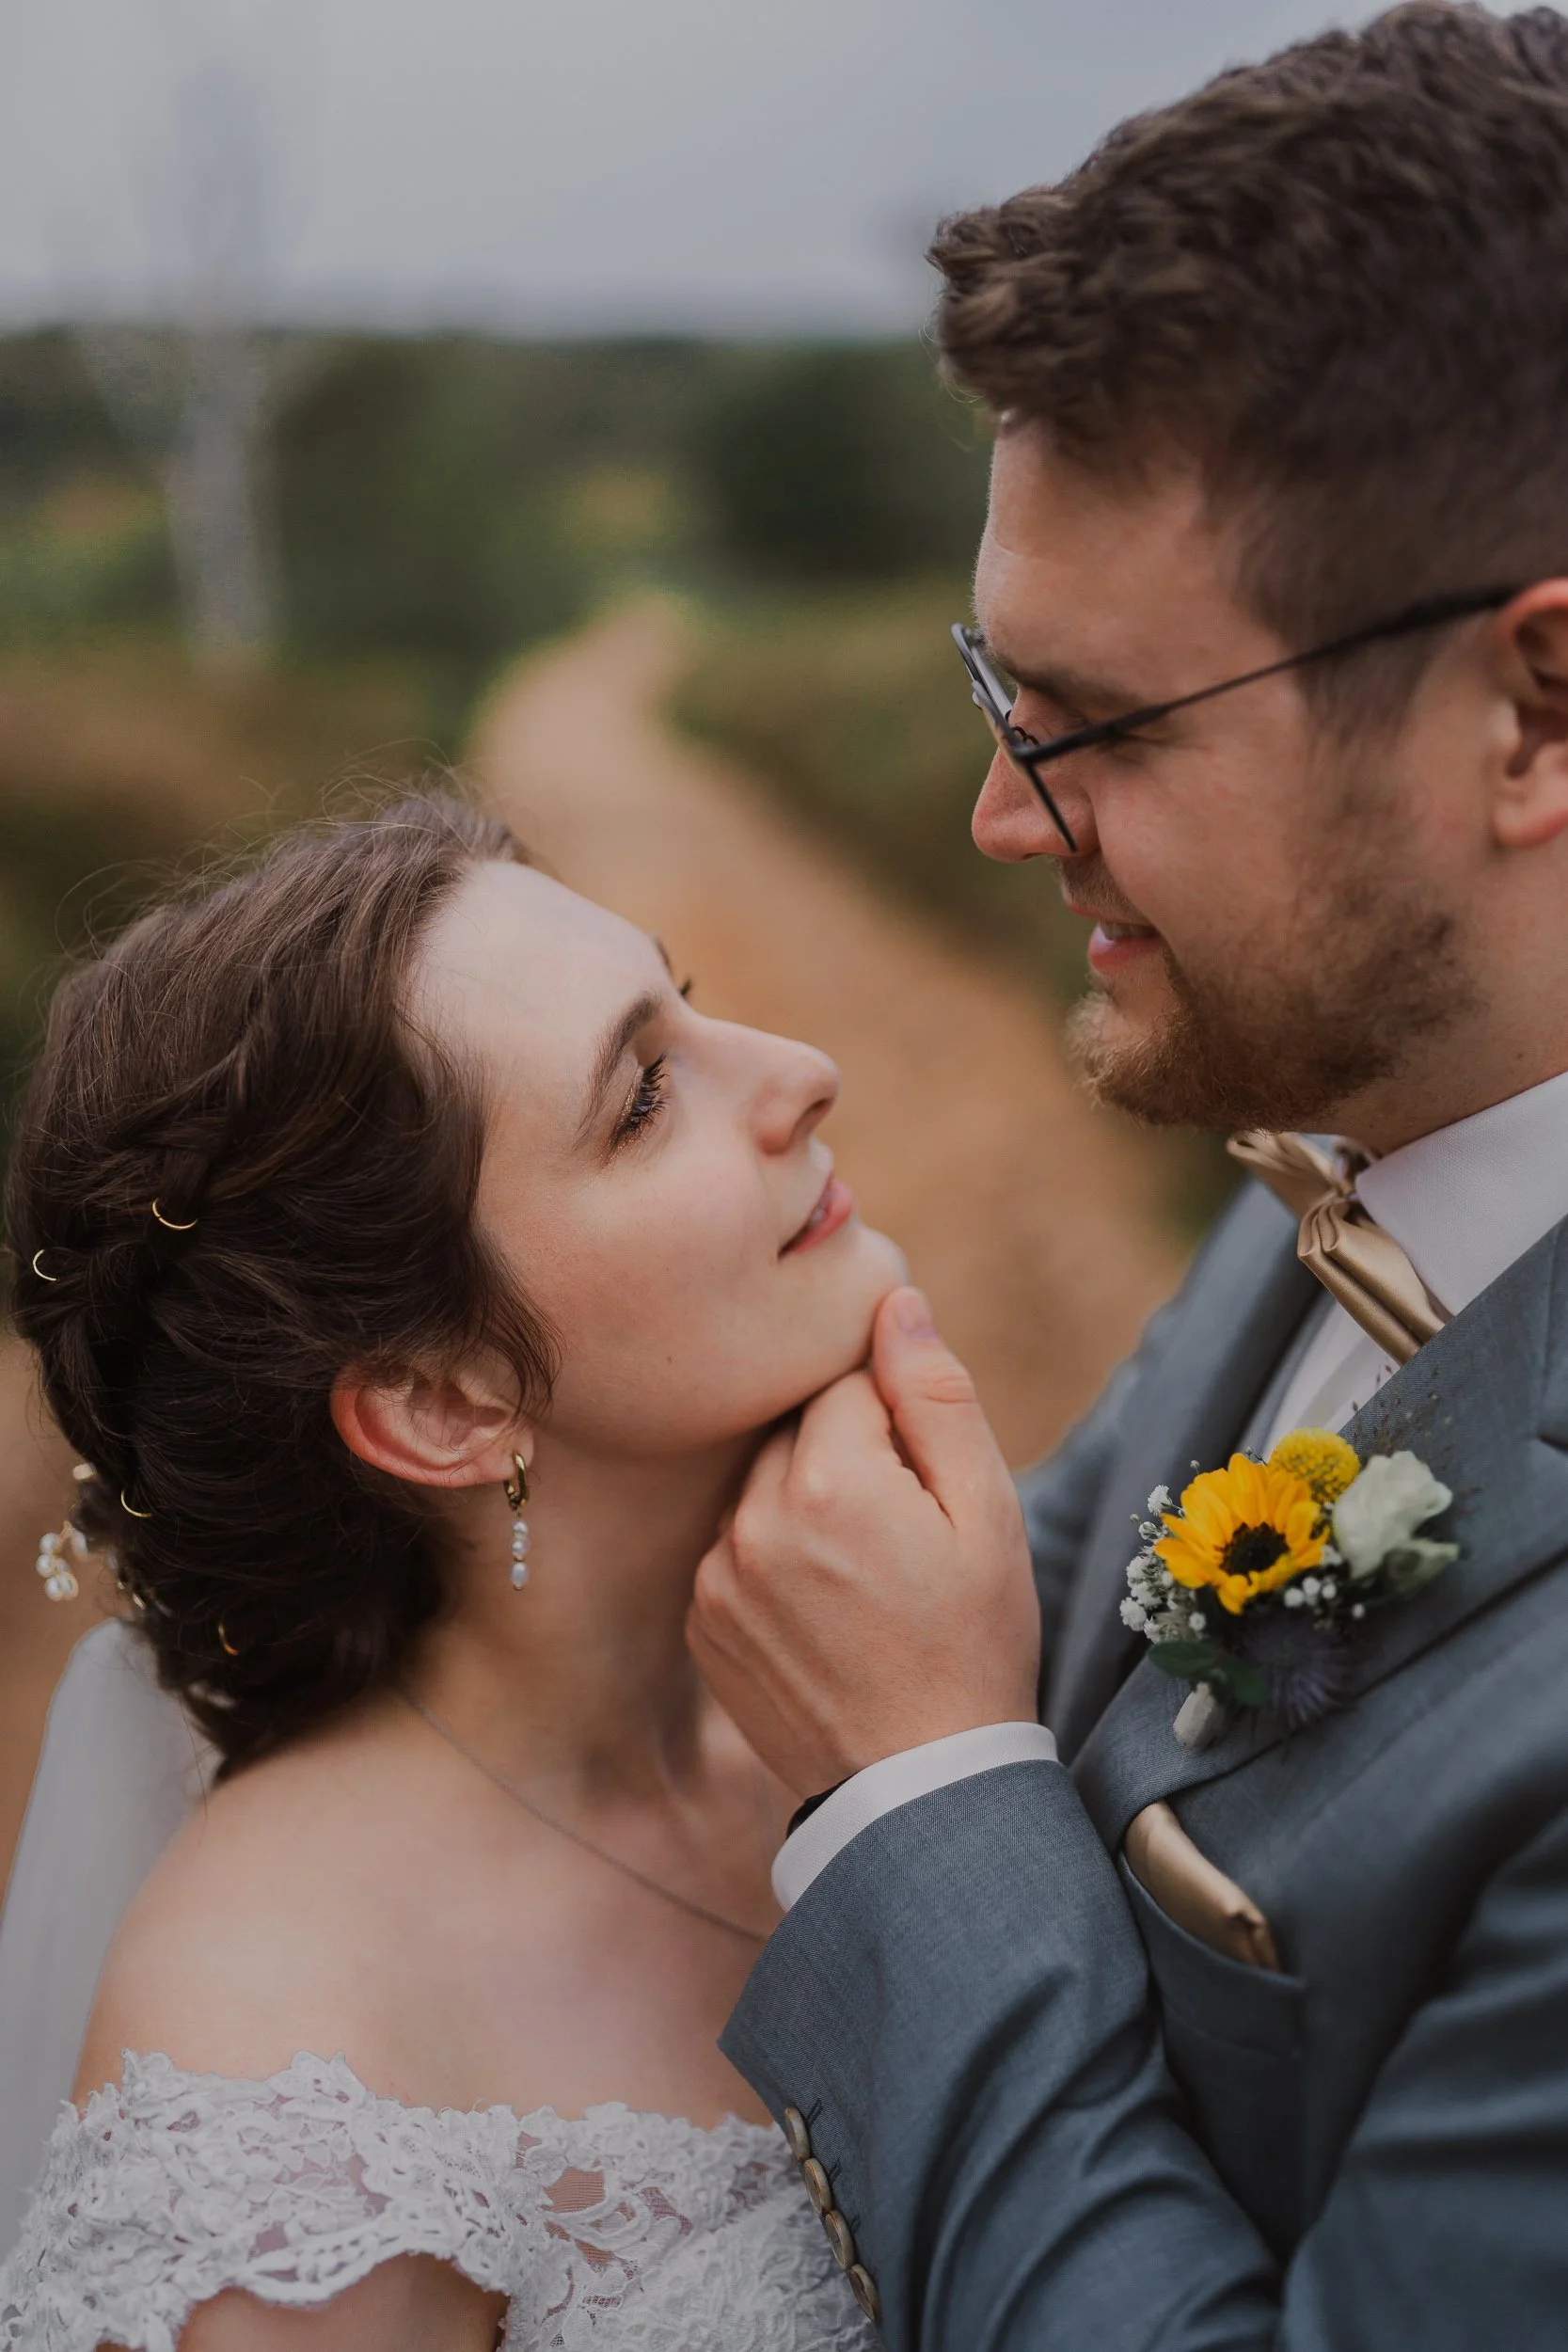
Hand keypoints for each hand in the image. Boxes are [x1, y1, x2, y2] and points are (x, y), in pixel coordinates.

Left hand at [688, 1287, 1039, 1796]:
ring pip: (763, 1486)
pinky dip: (775, 1559)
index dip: (898, 1424)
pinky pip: (736, 1546)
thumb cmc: (975, 1643)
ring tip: (866, 1580)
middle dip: (849, 1457)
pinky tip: (827, 1612)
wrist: (921, 1787)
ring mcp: (716, 1573)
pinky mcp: (702, 1619)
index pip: (846, 1382)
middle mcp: (753, 1517)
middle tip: (903, 1536)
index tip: (926, 1487)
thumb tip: (893, 1299)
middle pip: (797, 1429)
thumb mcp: (989, 1511)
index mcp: (830, 1478)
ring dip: (808, 1506)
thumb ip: (937, 1394)